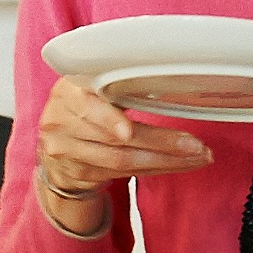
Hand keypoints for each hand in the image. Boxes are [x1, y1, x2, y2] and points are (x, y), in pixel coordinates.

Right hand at [34, 76, 211, 237]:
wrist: (55, 144)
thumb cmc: (83, 108)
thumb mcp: (91, 86)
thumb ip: (115, 84)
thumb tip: (164, 78)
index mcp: (68, 91)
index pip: (88, 106)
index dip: (108, 120)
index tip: (128, 130)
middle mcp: (61, 122)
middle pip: (115, 139)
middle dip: (160, 142)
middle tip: (193, 145)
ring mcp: (68, 152)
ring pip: (122, 160)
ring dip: (165, 160)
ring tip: (196, 156)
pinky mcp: (80, 173)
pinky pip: (124, 174)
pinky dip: (155, 169)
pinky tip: (178, 164)